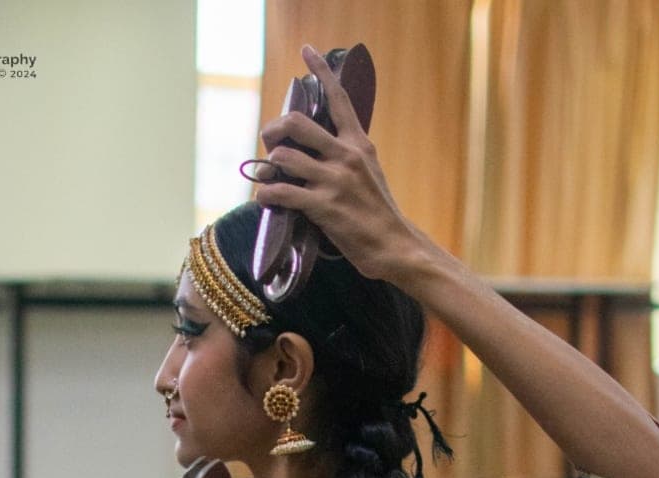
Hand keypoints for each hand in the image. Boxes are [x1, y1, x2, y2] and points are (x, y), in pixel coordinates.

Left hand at [255, 45, 419, 284]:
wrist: (394, 245)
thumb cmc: (377, 213)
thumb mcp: (368, 172)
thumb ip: (346, 155)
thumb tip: (319, 148)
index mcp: (358, 143)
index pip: (338, 97)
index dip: (320, 71)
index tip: (307, 51)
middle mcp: (346, 155)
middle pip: (297, 123)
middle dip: (274, 130)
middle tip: (269, 142)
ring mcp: (334, 181)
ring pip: (284, 158)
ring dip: (268, 167)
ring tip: (266, 177)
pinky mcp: (324, 207)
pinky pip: (282, 193)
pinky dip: (266, 195)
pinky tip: (263, 199)